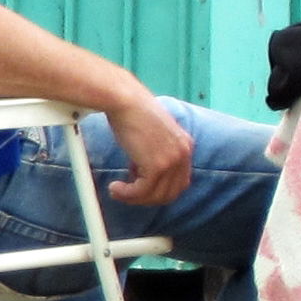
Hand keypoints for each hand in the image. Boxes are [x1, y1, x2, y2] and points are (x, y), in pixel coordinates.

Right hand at [105, 93, 194, 207]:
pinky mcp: (157, 166)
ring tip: (117, 190)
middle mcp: (183, 154)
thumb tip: (141, 171)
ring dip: (134, 198)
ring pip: (155, 196)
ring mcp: (172, 161)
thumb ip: (154, 153)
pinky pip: (142, 192)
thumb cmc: (132, 112)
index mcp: (185, 145)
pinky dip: (126, 194)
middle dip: (146, 198)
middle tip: (127, 194)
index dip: (159, 190)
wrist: (125, 102)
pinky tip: (115, 187)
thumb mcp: (152, 134)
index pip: (179, 182)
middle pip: (170, 193)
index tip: (141, 189)